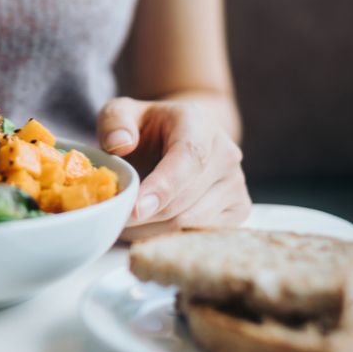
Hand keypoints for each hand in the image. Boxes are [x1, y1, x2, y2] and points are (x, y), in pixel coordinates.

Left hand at [96, 97, 249, 240]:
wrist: (181, 137)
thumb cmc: (146, 129)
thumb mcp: (121, 113)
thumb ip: (115, 122)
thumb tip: (120, 145)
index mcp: (198, 124)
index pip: (188, 158)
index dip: (162, 188)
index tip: (135, 209)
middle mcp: (225, 153)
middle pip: (184, 200)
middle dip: (144, 216)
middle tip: (113, 218)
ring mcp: (236, 183)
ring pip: (189, 222)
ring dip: (151, 230)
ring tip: (126, 221)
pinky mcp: (239, 209)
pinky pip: (199, 234)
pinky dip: (168, 237)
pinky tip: (149, 225)